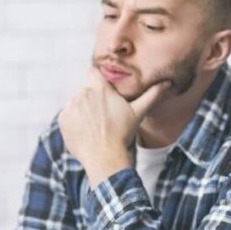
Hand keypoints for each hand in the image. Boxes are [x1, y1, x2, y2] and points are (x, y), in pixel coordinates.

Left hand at [58, 68, 168, 186]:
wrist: (105, 158)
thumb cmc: (123, 134)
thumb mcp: (138, 112)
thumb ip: (151, 94)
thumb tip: (167, 82)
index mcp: (100, 88)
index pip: (93, 72)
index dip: (97, 80)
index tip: (102, 91)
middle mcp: (82, 94)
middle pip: (85, 90)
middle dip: (92, 99)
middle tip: (103, 116)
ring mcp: (71, 106)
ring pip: (76, 103)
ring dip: (82, 110)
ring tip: (95, 126)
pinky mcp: (62, 119)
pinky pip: (67, 116)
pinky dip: (74, 122)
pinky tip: (86, 132)